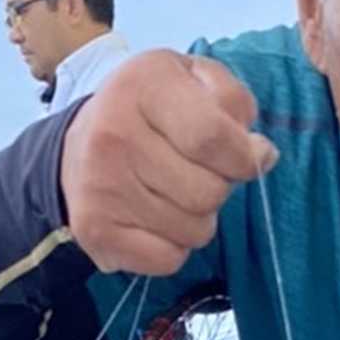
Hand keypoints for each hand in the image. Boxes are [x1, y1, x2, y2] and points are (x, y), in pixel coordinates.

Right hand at [59, 50, 278, 274]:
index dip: (245, 158)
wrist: (79, 145)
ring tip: (173, 193)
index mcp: (142, 85)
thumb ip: (235, 103)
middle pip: (208, 192)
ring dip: (199, 219)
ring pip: (195, 231)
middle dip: (219, 188)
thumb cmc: (154, 111)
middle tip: (196, 172)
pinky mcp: (93, 230)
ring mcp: (99, 186)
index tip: (248, 157)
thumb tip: (260, 154)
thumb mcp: (196, 79)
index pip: (212, 138)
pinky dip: (174, 247)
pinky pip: (169, 259)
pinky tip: (155, 219)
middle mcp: (112, 134)